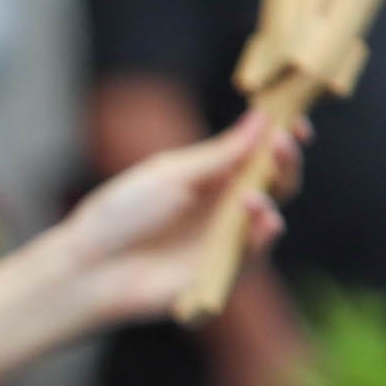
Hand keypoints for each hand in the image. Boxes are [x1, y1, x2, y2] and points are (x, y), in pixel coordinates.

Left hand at [55, 110, 301, 325]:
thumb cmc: (122, 215)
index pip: (258, 151)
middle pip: (274, 179)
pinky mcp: (225, 268)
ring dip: (274, 196)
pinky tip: (263, 218)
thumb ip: (219, 154)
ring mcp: (227, 236)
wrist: (91, 266)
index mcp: (212, 174)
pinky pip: (255, 249)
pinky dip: (264, 232)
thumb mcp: (171, 176)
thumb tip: (262, 117)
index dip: (280, 135)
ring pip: (270, 212)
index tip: (294, 120)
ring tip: (252, 194)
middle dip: (285, 159)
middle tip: (286, 142)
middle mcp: (225, 204)